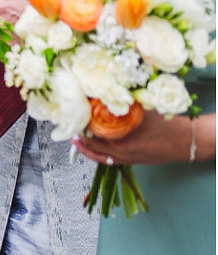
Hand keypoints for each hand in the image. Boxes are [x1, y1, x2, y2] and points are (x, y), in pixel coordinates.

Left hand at [75, 112, 211, 166]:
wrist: (185, 141)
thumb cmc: (164, 123)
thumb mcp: (140, 109)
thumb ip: (120, 104)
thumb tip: (100, 92)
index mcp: (121, 137)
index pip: (92, 129)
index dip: (80, 120)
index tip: (72, 111)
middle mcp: (120, 151)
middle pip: (90, 142)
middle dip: (79, 132)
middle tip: (70, 123)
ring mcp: (124, 159)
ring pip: (96, 155)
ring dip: (85, 145)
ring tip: (75, 137)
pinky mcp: (130, 162)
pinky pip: (106, 160)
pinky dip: (95, 153)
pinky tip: (89, 145)